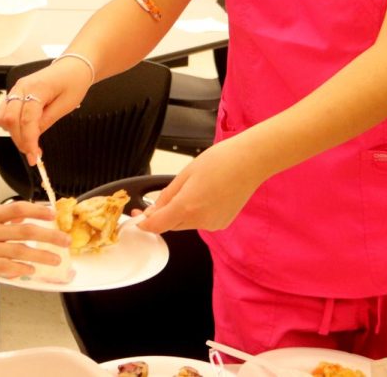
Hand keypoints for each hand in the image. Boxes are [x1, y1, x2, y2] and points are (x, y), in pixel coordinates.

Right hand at [0, 58, 92, 163]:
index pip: (27, 119)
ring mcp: (17, 89)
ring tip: (29, 142)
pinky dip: (11, 125)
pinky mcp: (16, 93)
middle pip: (10, 120)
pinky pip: (5, 112)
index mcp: (37, 88)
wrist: (73, 66)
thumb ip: (48, 120)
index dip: (28, 141)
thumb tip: (34, 136)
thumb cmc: (73, 81)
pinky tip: (24, 130)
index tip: (33, 157)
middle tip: (33, 153)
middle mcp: (22, 87)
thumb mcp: (67, 104)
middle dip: (20, 140)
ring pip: (3, 117)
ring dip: (14, 133)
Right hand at [0, 201, 69, 279]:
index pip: (17, 209)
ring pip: (20, 252)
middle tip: (64, 240)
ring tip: (55, 259)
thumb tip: (3, 216)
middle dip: (49, 236)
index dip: (37, 211)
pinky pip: (5, 267)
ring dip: (41, 256)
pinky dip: (19, 268)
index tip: (51, 214)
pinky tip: (30, 270)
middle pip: (26, 232)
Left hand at [137, 137, 264, 232]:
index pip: (157, 225)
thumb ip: (166, 196)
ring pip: (186, 224)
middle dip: (164, 215)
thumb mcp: (185, 174)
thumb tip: (153, 211)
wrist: (250, 162)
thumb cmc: (220, 161)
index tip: (137, 219)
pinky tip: (206, 195)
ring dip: (182, 213)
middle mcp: (200, 221)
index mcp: (187, 207)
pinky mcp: (222, 223)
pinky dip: (197, 213)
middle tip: (162, 199)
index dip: (144, 223)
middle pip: (171, 225)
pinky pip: (201, 222)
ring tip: (193, 189)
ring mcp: (213, 224)